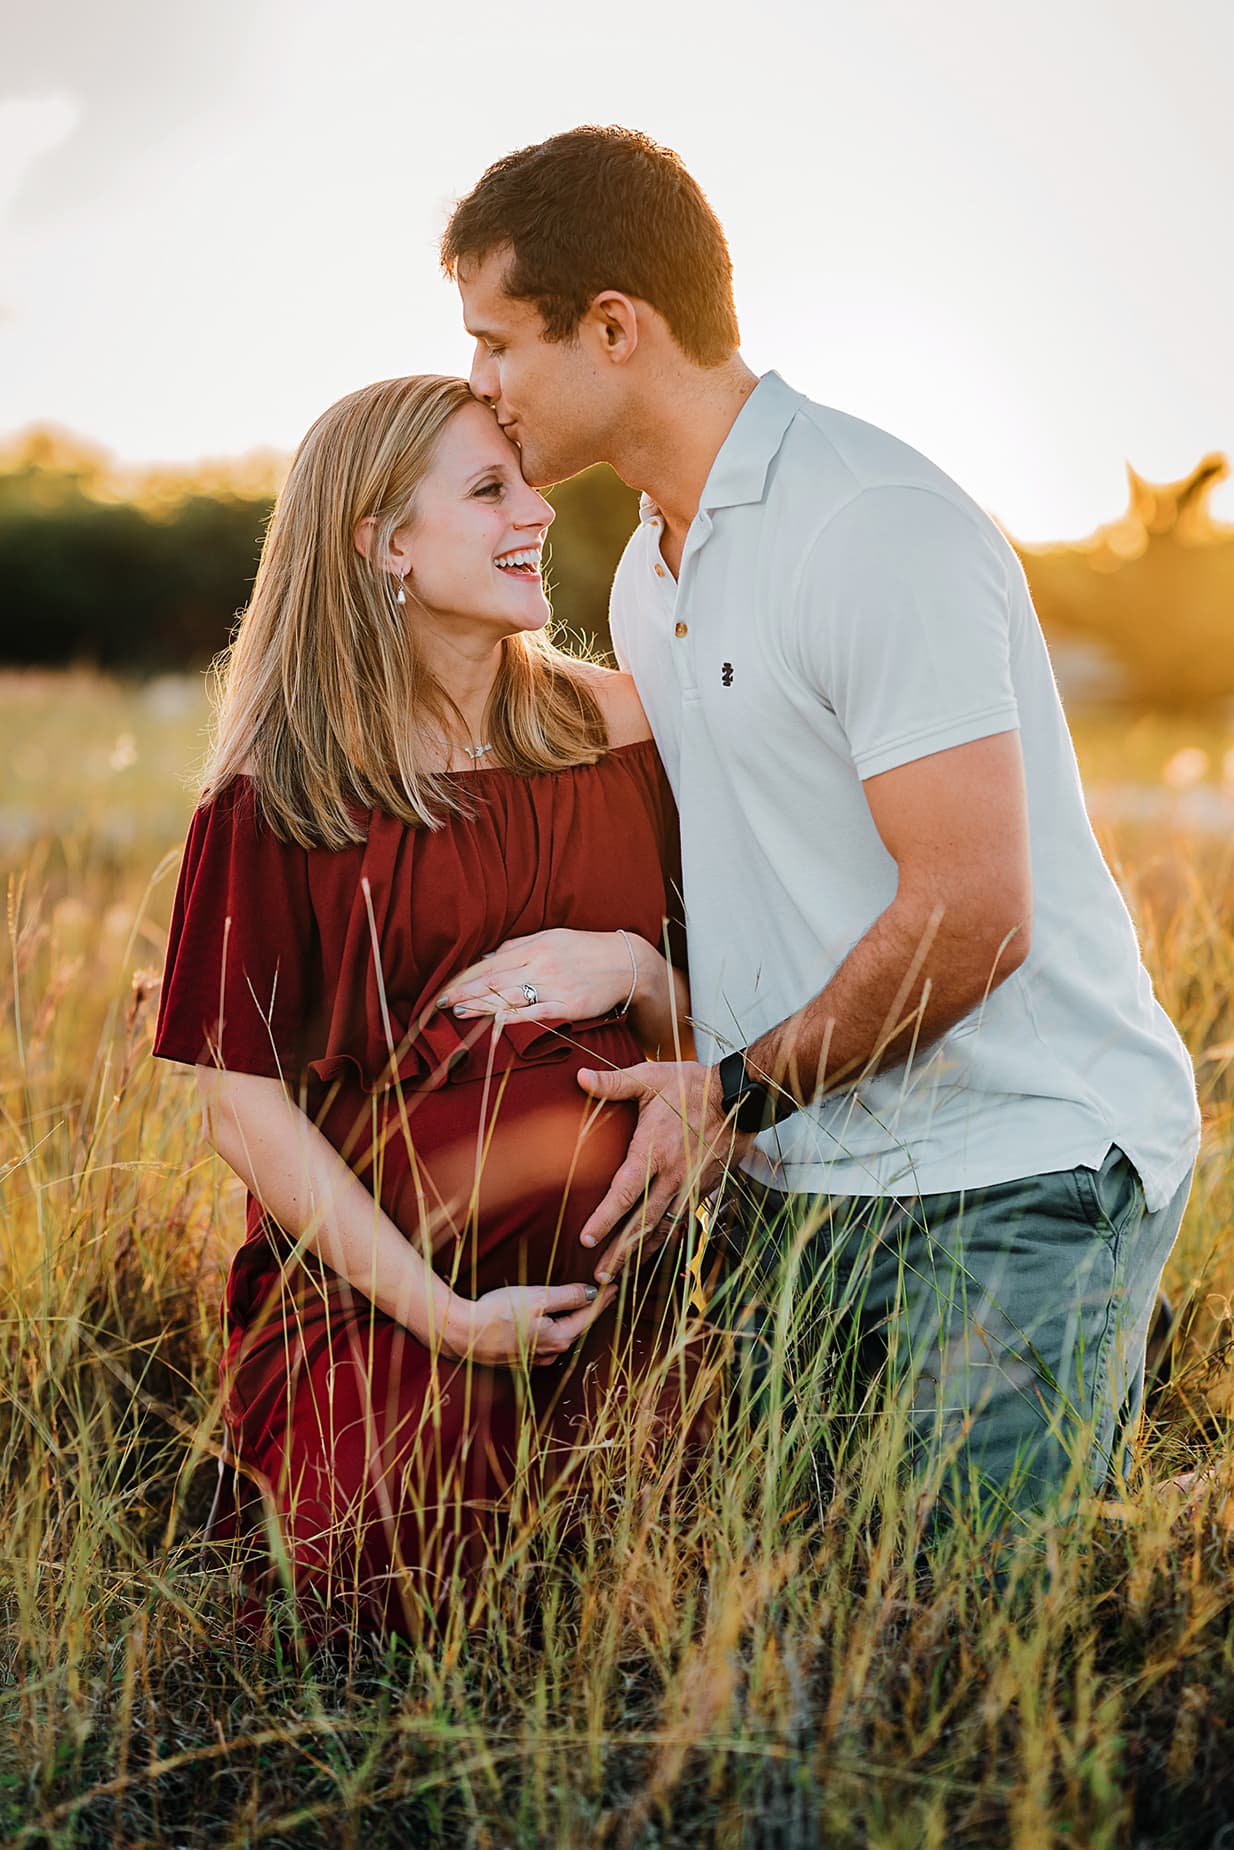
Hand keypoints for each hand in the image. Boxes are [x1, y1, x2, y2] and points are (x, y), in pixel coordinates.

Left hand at [436, 929, 645, 1024]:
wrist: (627, 962)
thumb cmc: (586, 950)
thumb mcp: (552, 937)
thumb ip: (518, 946)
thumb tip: (487, 956)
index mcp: (535, 946)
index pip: (491, 963)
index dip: (466, 977)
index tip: (445, 987)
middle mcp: (541, 964)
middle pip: (496, 980)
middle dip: (465, 992)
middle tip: (440, 1003)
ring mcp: (555, 985)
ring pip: (511, 996)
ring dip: (482, 1006)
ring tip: (458, 1013)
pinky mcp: (569, 1005)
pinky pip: (538, 1013)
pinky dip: (516, 1017)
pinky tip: (497, 1023)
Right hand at [442, 1280, 615, 1367]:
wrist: (461, 1333)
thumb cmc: (497, 1312)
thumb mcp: (537, 1297)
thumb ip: (568, 1296)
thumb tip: (593, 1293)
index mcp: (558, 1338)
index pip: (588, 1316)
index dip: (603, 1299)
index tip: (615, 1286)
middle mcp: (550, 1353)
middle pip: (576, 1328)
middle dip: (590, 1310)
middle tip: (604, 1293)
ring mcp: (533, 1359)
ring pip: (560, 1336)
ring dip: (571, 1321)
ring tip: (581, 1305)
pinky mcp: (518, 1359)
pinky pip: (544, 1342)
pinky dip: (553, 1329)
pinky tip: (551, 1321)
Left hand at [574, 1060, 754, 1284]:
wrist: (741, 1096)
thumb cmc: (690, 1086)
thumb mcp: (650, 1078)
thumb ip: (613, 1083)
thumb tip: (578, 1076)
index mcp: (653, 1151)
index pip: (624, 1192)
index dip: (605, 1219)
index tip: (586, 1240)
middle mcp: (672, 1176)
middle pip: (643, 1223)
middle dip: (620, 1253)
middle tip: (600, 1279)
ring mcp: (691, 1186)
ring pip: (664, 1228)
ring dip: (642, 1253)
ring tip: (622, 1276)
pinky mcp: (704, 1189)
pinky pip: (682, 1222)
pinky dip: (666, 1241)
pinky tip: (653, 1252)